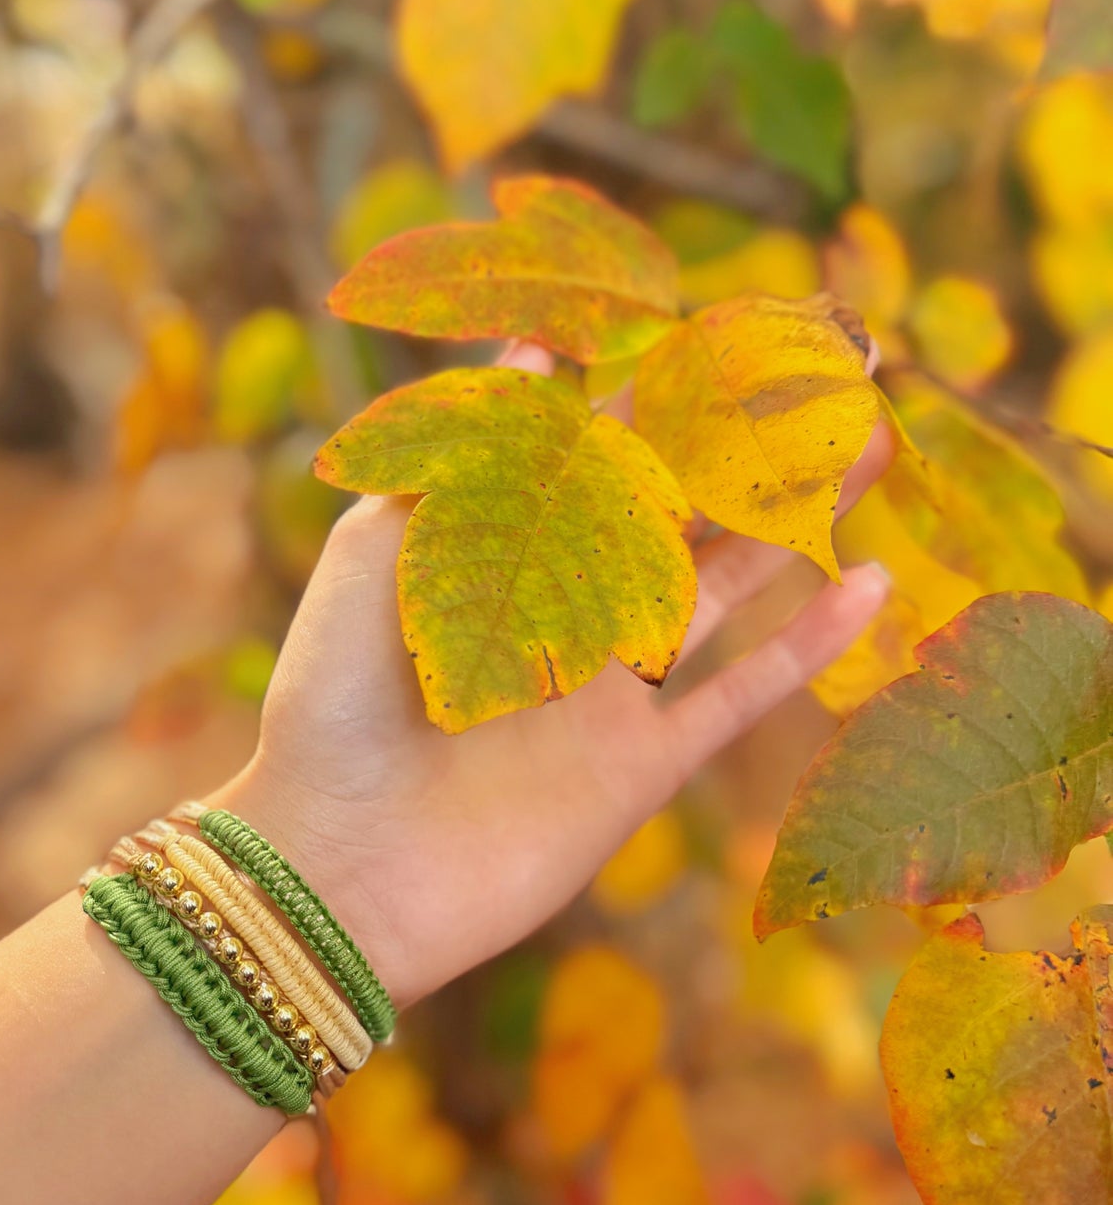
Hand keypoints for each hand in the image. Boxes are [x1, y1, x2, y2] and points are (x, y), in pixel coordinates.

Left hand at [213, 345, 891, 1005]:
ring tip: (875, 449)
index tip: (740, 330)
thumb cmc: (329, 709)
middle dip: (756, 443)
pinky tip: (868, 585)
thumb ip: (460, 458)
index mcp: (499, 555)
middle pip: (681, 509)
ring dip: (797, 519)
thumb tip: (538, 346)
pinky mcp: (638, 769)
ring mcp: (608, 693)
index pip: (601, 453)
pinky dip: (805, 644)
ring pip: (728, 586)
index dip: (671, 393)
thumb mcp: (373, 560)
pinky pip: (739, 695)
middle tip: (842, 372)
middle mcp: (563, 614)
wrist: (335, 874)